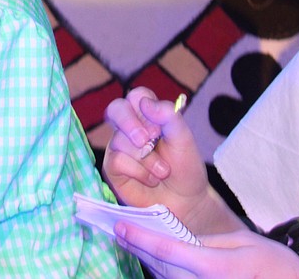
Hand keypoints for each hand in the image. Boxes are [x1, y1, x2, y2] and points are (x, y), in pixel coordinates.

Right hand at [103, 88, 237, 234]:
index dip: (144, 106)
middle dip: (131, 124)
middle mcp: (129, 128)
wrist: (186, 202)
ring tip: (162, 172)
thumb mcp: (184, 140)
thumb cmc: (185, 169)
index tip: (159, 127)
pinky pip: (118, 161)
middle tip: (147, 141)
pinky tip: (150, 180)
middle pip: (116, 109)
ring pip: (120, 140)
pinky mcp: (112, 167)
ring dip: (147, 160)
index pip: (137, 96)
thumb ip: (169, 117)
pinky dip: (140, 172)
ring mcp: (118, 147)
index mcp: (148, 116)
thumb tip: (145, 103)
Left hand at [115, 221, 298, 278]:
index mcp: (215, 268)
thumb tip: (180, 238)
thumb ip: (208, 241)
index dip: (140, 239)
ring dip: (149, 262)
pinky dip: (165, 274)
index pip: (167, 251)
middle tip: (120, 233)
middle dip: (138, 249)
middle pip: (161, 267)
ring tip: (132, 243)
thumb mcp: (244, 243)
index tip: (121, 227)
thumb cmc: (275, 266)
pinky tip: (156, 262)